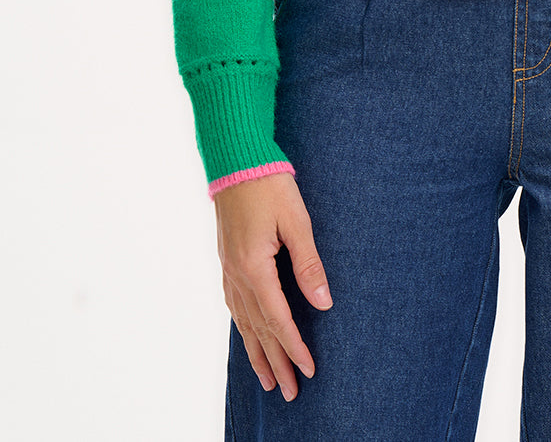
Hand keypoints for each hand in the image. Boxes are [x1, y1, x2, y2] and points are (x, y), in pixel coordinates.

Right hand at [214, 170, 332, 401]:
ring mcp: (228, 269)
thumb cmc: (269, 185)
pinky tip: (248, 336)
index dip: (294, 347)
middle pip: (258, 329)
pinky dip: (243, 328)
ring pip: (243, 322)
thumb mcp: (296, 221)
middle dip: (275, 362)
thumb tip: (323, 301)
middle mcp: (237, 275)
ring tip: (267, 379)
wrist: (236, 160)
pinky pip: (234, 306)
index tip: (308, 370)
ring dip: (256, 352)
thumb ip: (308, 263)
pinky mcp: (227, 260)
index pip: (278, 319)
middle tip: (289, 392)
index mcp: (254, 267)